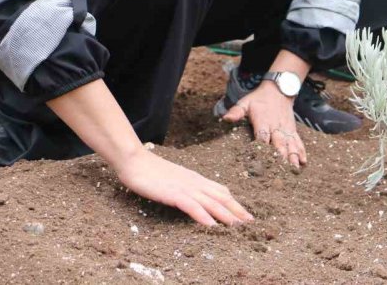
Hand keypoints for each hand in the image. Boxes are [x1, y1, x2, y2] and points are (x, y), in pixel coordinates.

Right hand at [115, 148, 252, 226]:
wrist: (135, 161)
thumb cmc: (152, 171)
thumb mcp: (176, 179)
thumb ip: (188, 187)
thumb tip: (198, 197)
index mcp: (196, 179)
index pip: (220, 191)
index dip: (234, 202)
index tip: (245, 213)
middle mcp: (195, 183)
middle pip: (221, 197)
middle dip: (236, 210)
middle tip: (250, 222)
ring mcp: (185, 187)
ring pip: (211, 202)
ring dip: (225, 214)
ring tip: (237, 226)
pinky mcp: (173, 193)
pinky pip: (191, 206)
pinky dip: (203, 216)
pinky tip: (211, 225)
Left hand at [223, 81, 306, 169]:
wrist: (279, 89)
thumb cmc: (259, 99)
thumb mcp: (245, 102)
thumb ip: (236, 112)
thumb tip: (224, 119)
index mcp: (263, 121)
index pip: (262, 136)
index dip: (261, 148)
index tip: (260, 161)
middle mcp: (276, 127)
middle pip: (279, 143)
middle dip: (280, 156)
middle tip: (281, 170)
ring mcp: (286, 129)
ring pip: (290, 144)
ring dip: (292, 156)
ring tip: (294, 168)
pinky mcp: (292, 130)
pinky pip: (298, 141)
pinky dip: (301, 151)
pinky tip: (303, 162)